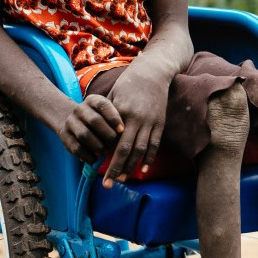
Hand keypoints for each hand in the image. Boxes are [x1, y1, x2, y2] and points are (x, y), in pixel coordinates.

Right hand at [56, 95, 124, 163]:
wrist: (70, 119)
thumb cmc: (97, 117)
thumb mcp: (105, 112)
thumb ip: (115, 119)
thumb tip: (127, 134)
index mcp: (92, 100)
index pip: (103, 105)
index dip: (113, 118)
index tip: (122, 130)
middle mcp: (80, 109)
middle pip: (94, 121)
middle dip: (107, 135)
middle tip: (116, 144)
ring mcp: (70, 122)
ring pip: (84, 135)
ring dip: (98, 146)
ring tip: (106, 152)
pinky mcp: (64, 136)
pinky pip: (76, 147)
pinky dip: (87, 155)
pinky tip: (95, 159)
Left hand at [101, 68, 168, 187]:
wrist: (153, 73)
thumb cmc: (128, 84)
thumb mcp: (113, 96)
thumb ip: (106, 115)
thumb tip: (98, 134)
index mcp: (121, 112)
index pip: (111, 140)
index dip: (105, 156)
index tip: (98, 169)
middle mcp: (137, 119)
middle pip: (125, 149)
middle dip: (116, 169)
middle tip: (107, 185)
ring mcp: (150, 121)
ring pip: (140, 149)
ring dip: (131, 167)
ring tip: (122, 180)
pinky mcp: (160, 123)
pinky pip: (155, 144)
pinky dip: (149, 158)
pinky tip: (142, 170)